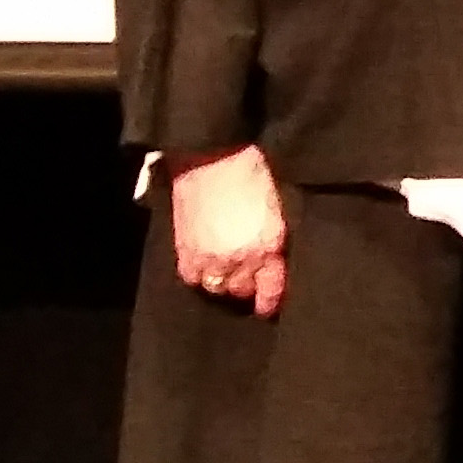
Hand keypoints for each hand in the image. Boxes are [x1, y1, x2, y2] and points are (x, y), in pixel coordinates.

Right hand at [166, 146, 289, 316]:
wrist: (213, 155)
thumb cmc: (252, 173)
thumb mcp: (278, 208)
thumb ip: (275, 239)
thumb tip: (274, 259)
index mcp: (268, 246)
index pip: (271, 289)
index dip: (270, 300)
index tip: (269, 306)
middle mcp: (240, 258)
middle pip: (242, 291)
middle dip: (247, 288)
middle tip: (247, 282)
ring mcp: (209, 256)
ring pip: (216, 288)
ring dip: (222, 283)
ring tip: (225, 273)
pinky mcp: (185, 249)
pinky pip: (192, 278)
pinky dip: (199, 276)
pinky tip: (204, 267)